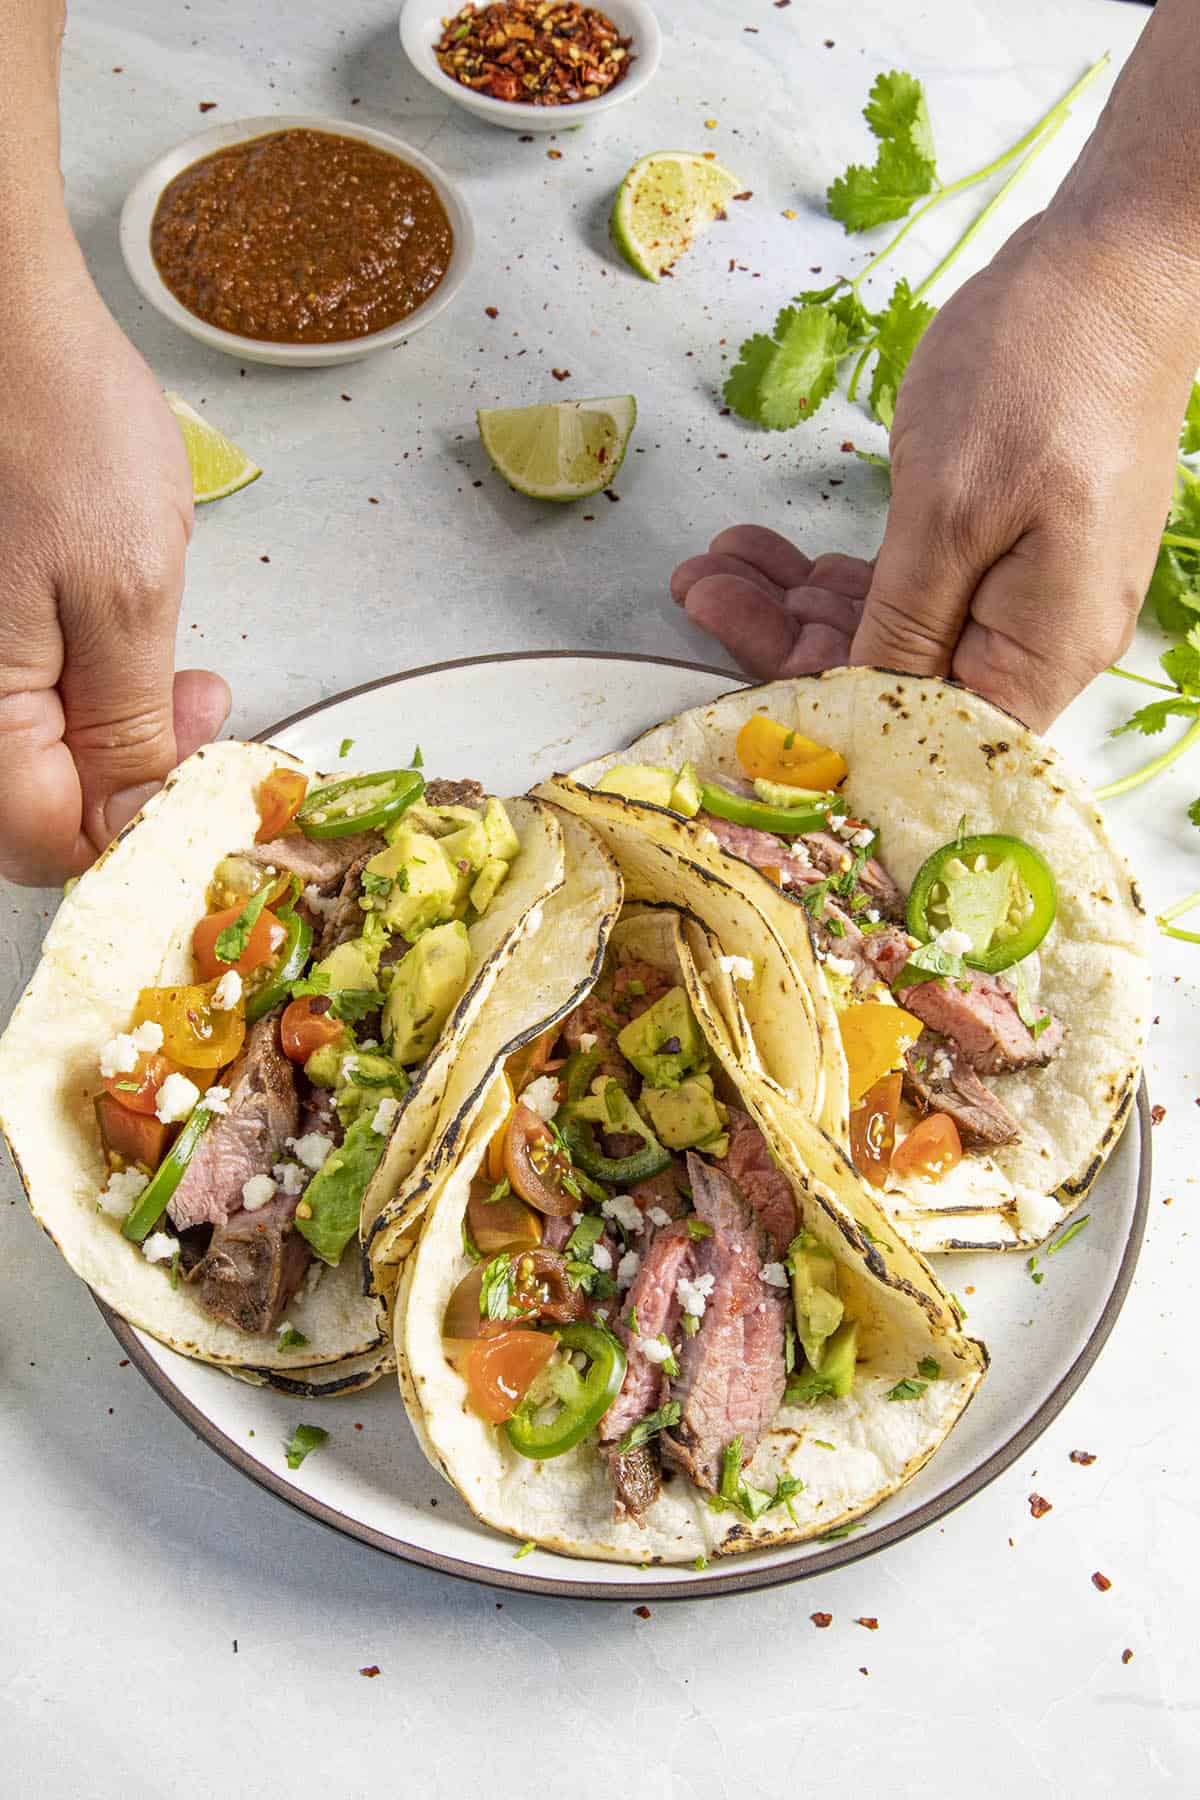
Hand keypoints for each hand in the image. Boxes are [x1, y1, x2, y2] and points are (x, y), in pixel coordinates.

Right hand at [0, 278, 229, 884]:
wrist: (0, 315)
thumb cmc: (55, 426)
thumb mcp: (127, 590)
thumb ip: (126, 725)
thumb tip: (129, 824)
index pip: (45, 846)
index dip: (135, 832)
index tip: (200, 768)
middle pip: (36, 805)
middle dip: (130, 777)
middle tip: (197, 699)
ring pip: (33, 753)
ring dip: (112, 730)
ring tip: (168, 659)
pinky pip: (19, 696)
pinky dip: (79, 687)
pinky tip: (116, 630)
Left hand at [673, 219, 1195, 731]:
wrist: (1116, 266)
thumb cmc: (1042, 371)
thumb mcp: (950, 507)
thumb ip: (902, 619)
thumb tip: (862, 703)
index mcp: (1040, 652)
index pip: (916, 728)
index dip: (824, 716)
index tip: (735, 677)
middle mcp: (1037, 642)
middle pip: (894, 681)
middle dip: (786, 642)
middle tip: (698, 594)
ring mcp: (1021, 594)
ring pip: (891, 630)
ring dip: (797, 602)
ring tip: (716, 565)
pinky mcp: (1001, 550)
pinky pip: (910, 586)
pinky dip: (839, 571)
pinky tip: (769, 553)